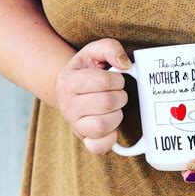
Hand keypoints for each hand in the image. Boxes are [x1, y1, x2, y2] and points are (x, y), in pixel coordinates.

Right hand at [55, 38, 131, 154]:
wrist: (69, 89)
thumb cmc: (86, 70)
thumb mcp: (94, 51)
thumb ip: (110, 48)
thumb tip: (126, 64)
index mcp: (69, 81)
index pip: (103, 81)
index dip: (117, 79)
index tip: (116, 79)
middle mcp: (68, 105)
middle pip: (106, 103)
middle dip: (120, 96)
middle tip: (118, 94)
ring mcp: (74, 125)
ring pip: (102, 126)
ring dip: (117, 115)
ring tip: (114, 108)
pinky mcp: (83, 140)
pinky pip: (97, 147)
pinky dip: (110, 139)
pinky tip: (112, 127)